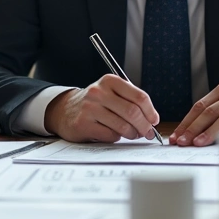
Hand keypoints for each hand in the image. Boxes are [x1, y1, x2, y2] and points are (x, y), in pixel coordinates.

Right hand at [44, 74, 159, 142]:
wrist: (65, 110)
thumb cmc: (94, 103)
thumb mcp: (111, 93)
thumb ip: (130, 101)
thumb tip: (151, 119)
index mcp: (110, 81)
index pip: (139, 97)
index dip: (151, 112)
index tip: (154, 120)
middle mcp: (99, 92)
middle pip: (133, 112)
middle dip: (144, 126)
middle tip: (147, 133)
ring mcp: (90, 108)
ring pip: (123, 126)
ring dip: (132, 134)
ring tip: (132, 134)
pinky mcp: (84, 124)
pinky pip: (110, 135)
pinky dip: (116, 137)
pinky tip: (113, 133)